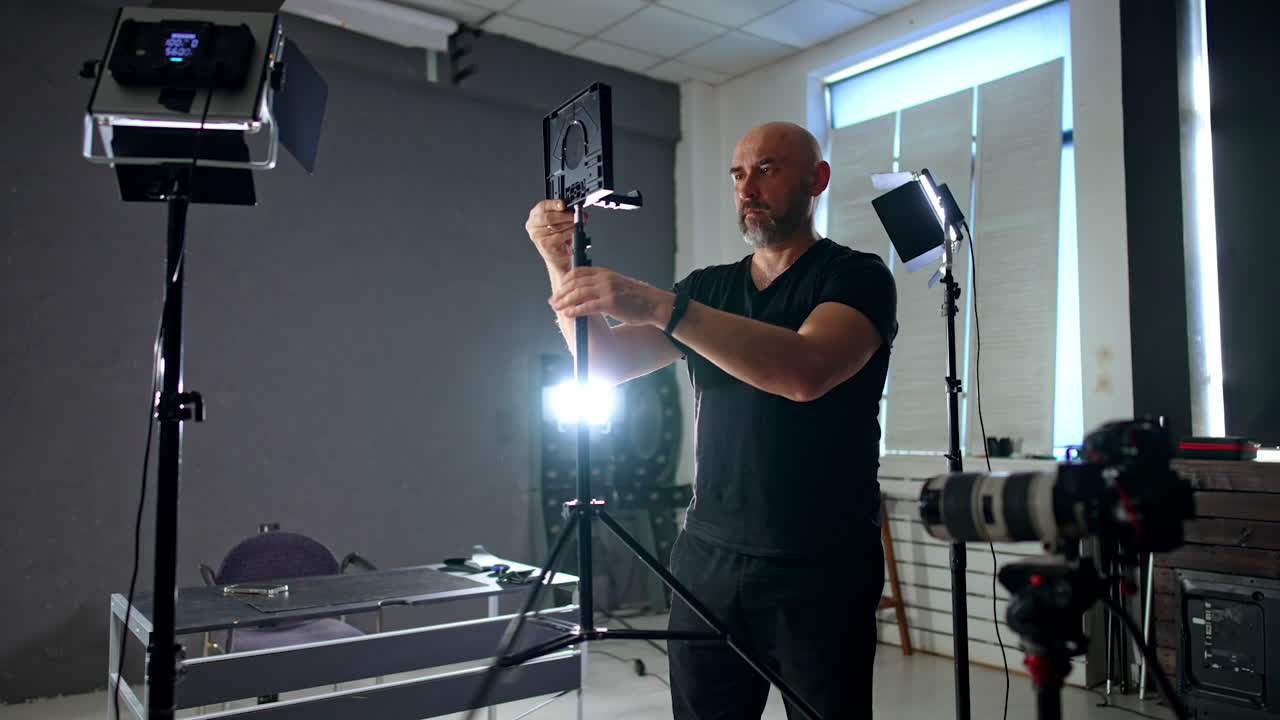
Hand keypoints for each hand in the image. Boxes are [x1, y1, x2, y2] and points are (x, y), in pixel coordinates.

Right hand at [524, 199, 577, 273]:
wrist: (559, 258)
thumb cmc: (558, 239)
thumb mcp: (559, 222)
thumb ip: (563, 213)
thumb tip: (574, 208)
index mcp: (534, 216)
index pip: (542, 206)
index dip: (553, 204)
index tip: (563, 204)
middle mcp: (533, 226)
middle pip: (548, 217)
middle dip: (565, 215)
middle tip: (576, 214)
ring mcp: (537, 236)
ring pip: (555, 226)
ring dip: (569, 224)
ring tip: (578, 223)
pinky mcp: (544, 244)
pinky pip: (559, 235)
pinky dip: (569, 232)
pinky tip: (574, 231)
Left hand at [549, 267, 672, 325]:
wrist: (655, 304)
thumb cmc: (639, 298)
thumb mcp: (619, 286)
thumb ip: (603, 286)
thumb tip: (588, 294)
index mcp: (606, 273)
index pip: (579, 272)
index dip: (565, 280)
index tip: (559, 289)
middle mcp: (605, 278)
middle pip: (575, 282)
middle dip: (561, 292)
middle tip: (553, 300)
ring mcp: (607, 290)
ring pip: (578, 293)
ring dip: (564, 301)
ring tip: (556, 307)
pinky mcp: (610, 303)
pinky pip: (587, 306)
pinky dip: (575, 310)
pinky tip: (568, 313)